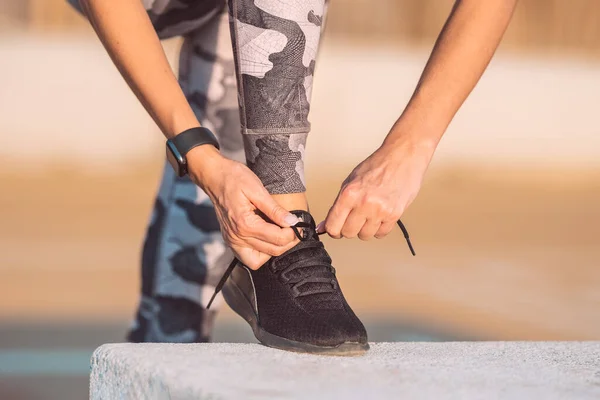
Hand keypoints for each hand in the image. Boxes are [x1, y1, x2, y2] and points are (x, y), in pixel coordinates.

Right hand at [188, 145, 299, 268]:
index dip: (293, 233)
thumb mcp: (257, 189)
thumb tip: (292, 222)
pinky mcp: (230, 241)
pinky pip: (248, 258)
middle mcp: (237, 237)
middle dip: (288, 242)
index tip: (299, 224)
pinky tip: (267, 240)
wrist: (214, 177)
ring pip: (259, 260)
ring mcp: (232, 241)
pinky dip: (260, 254)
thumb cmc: (234, 179)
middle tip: (295, 230)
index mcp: (245, 224)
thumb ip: (275, 209)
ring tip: (281, 236)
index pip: (278, 238)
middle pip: (272, 251)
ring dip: (274, 251)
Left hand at [317, 139, 432, 239]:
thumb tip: (323, 227)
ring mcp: (380, 210)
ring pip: (365, 236)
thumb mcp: (350, 182)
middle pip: (348, 233)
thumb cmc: (376, 166)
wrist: (402, 157)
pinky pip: (381, 234)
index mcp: (349, 193)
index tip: (336, 228)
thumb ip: (337, 206)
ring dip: (365, 229)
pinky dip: (379, 228)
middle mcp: (364, 203)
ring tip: (368, 214)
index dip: (333, 230)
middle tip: (353, 219)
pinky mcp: (394, 214)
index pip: (333, 226)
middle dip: (348, 229)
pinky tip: (379, 216)